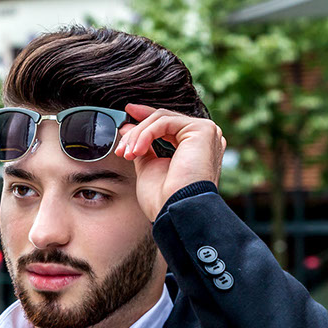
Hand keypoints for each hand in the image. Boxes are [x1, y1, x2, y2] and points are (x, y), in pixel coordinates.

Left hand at [114, 104, 225, 221]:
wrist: (175, 211)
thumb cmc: (164, 198)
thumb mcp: (149, 167)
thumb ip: (142, 146)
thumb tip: (128, 127)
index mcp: (194, 148)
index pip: (168, 125)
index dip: (146, 118)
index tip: (126, 116)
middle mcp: (203, 139)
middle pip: (163, 120)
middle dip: (137, 130)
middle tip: (121, 146)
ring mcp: (206, 133)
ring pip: (161, 119)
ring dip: (138, 135)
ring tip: (127, 154)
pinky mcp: (203, 130)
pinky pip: (164, 122)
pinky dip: (145, 134)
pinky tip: (136, 151)